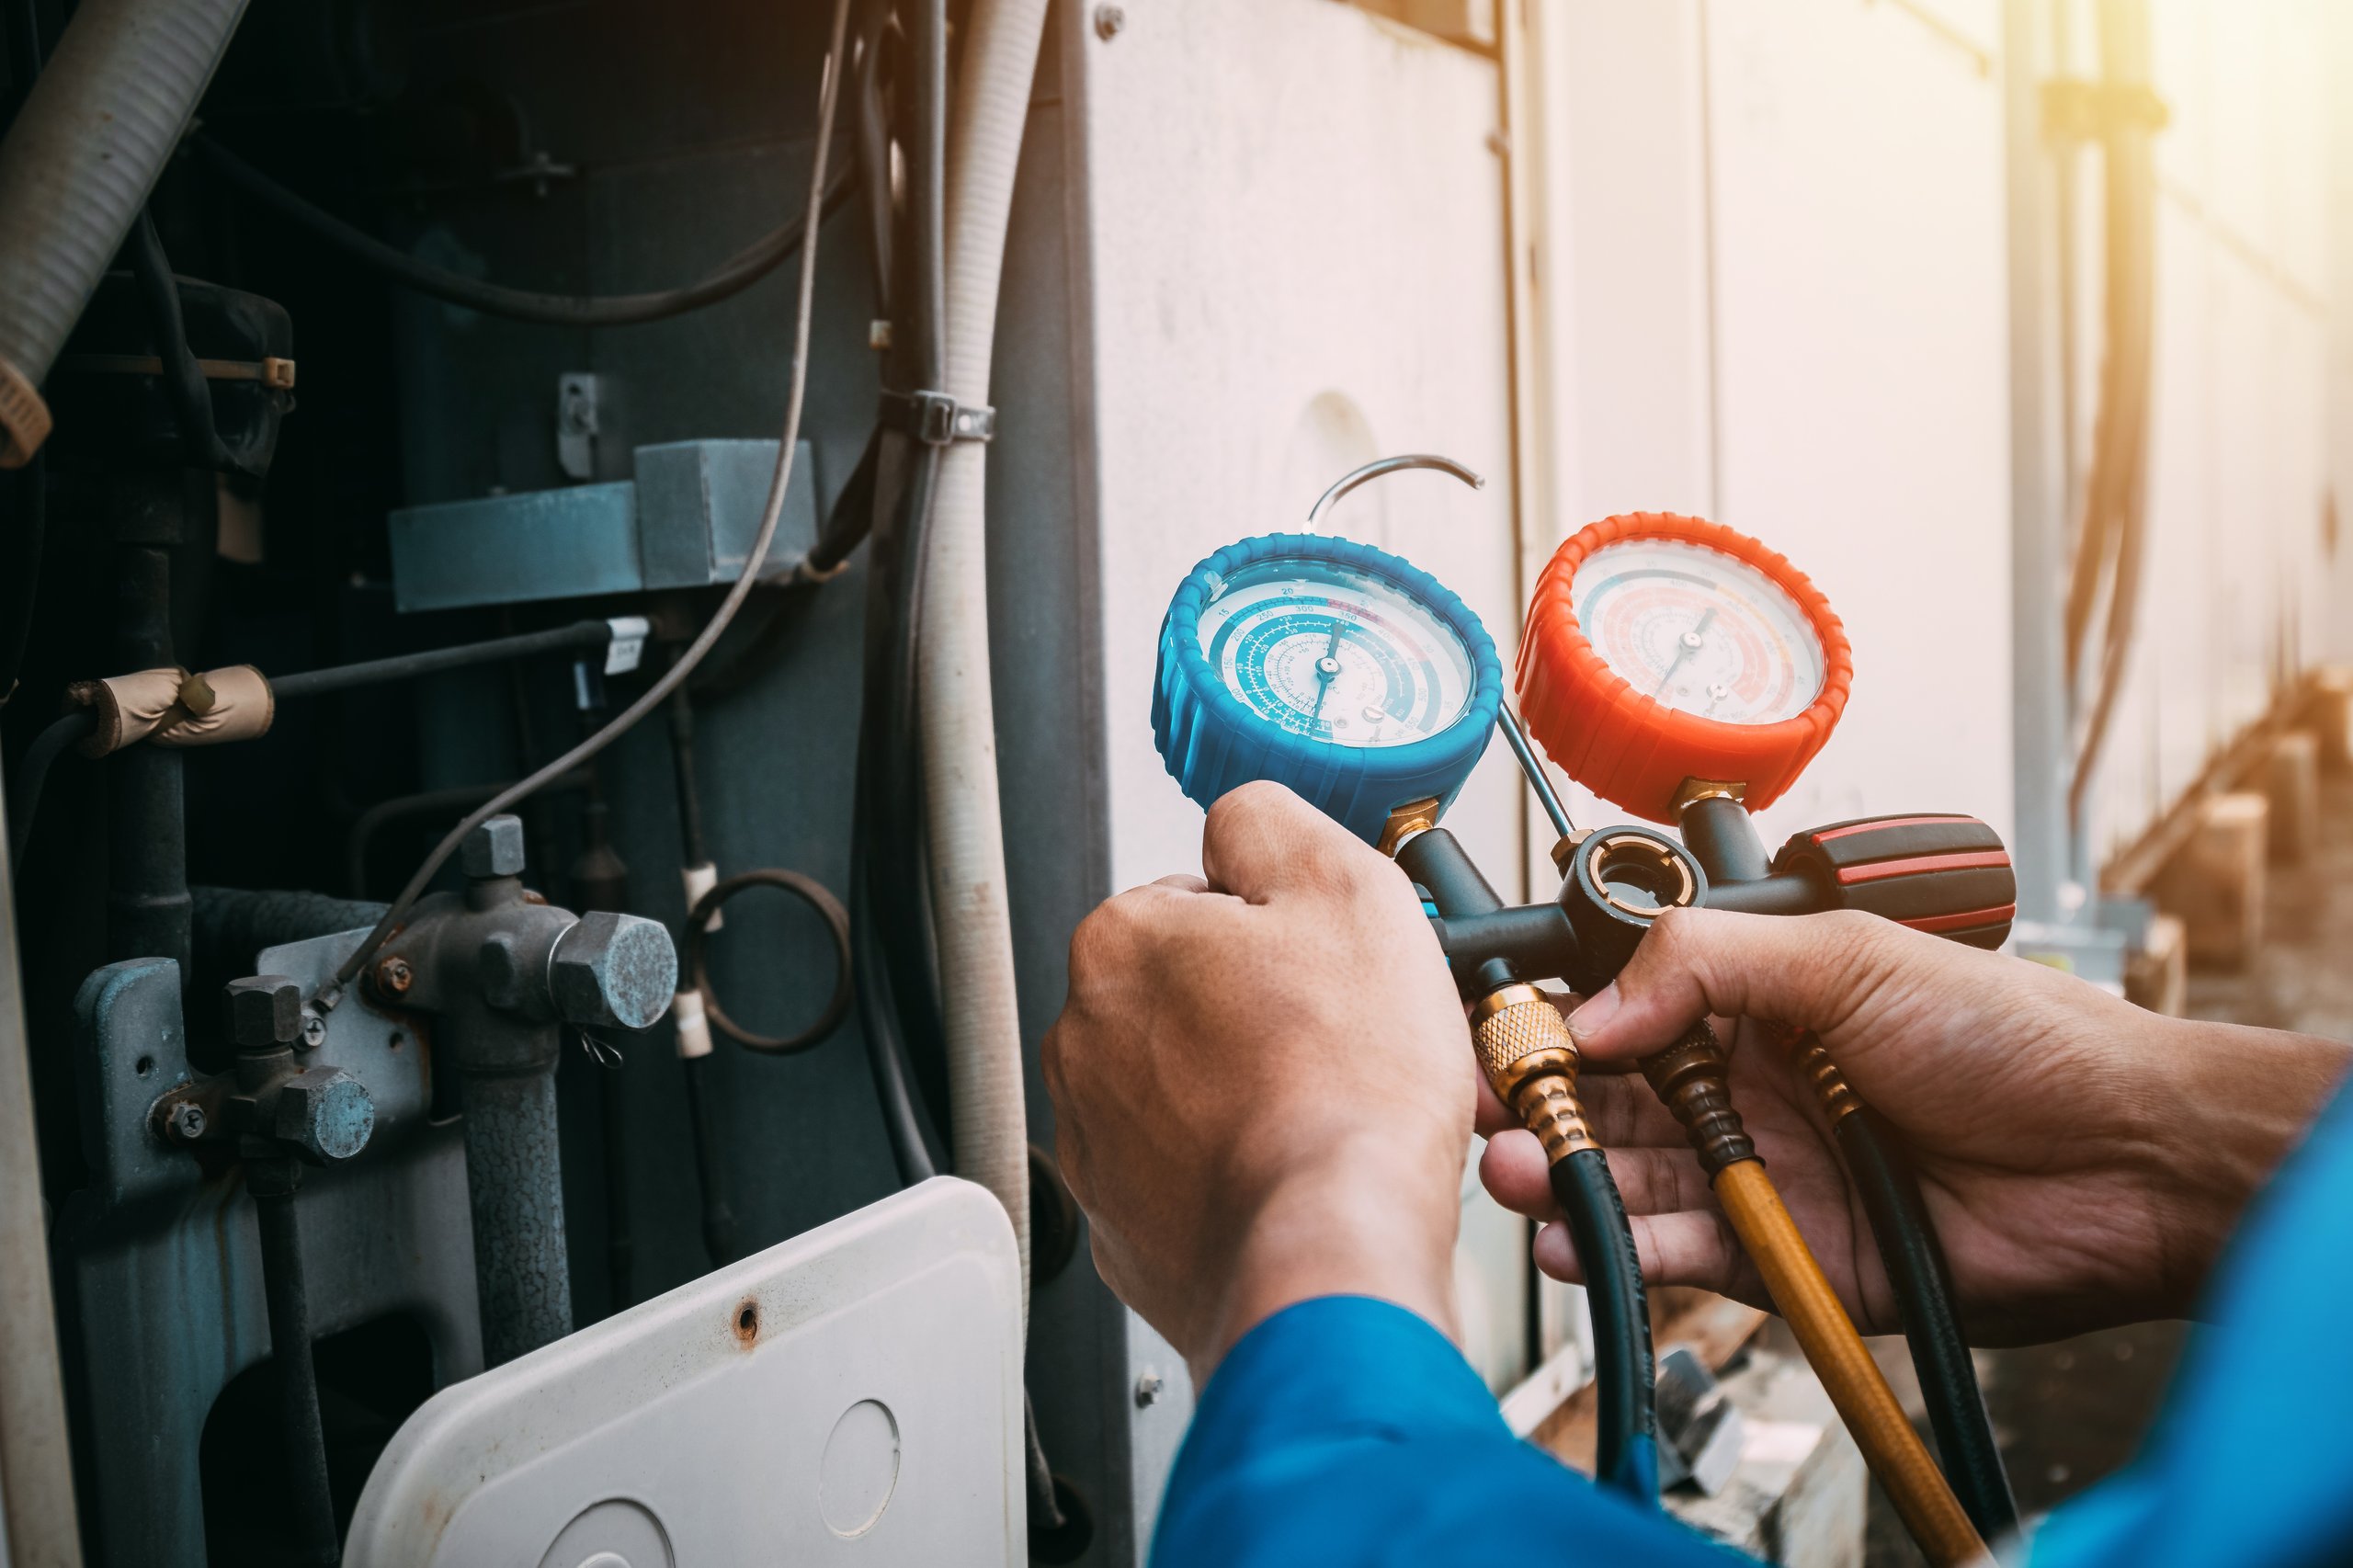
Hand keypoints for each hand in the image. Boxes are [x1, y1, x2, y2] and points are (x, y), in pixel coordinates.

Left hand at [1043, 783, 1474, 1383]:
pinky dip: (1234, 1171)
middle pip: (1188, 995)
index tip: (1327, 967)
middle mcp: (1083, 1038)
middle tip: (1344, 1042)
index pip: (1198, 901)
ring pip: (1185, 1086)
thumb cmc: (1344, 1090)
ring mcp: (1096, 1141)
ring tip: (1329, 1113)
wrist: (1331, 1252)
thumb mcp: (1346, 887)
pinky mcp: (1122, 1226)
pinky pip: (1184, 1174)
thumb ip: (1268, 823)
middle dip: (1261, 1011)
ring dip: (1247, 1089)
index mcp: (1121, 943)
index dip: (1282, 930)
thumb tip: (1239, 820)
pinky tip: (1295, 1172)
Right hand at [1478, 906, 2349, 1343]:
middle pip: (1616, 1100)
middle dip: (1542, 1105)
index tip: (1501, 1032)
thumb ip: (1708, 964)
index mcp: (1762, 1001)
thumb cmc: (2020, 1038)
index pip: (1630, 1008)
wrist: (2124, 1160)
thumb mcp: (1847, 958)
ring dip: (1571, 1176)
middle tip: (1487, 1111)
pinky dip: (1632, 1245)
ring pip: (1640, 1179)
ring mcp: (1768, 1171)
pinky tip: (1585, 1233)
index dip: (1561, 1022)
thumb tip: (1599, 1002)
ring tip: (1518, 1172)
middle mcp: (1753, 1085)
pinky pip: (1690, 1252)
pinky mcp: (1789, 1257)